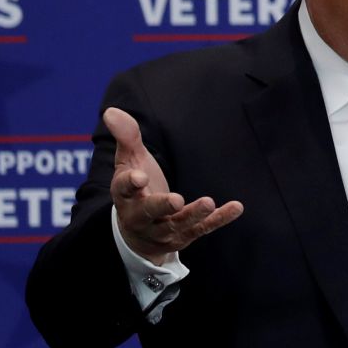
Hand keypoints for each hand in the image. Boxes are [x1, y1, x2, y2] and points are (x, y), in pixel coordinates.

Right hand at [104, 107, 243, 264]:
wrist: (139, 234)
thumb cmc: (136, 188)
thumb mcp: (129, 162)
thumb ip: (126, 137)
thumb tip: (111, 111)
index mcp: (125, 196)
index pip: (123, 190)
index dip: (130, 183)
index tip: (138, 177)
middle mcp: (141, 216)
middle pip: (149, 212)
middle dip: (162, 206)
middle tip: (176, 200)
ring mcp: (163, 230)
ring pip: (177, 224)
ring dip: (194, 214)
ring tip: (208, 202)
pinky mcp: (184, 236)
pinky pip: (202, 228)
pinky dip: (219, 219)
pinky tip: (236, 207)